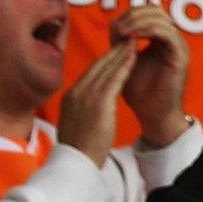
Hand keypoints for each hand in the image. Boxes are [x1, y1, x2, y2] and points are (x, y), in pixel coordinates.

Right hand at [57, 40, 136, 164]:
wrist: (76, 162)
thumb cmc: (78, 148)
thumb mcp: (74, 123)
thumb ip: (81, 108)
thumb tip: (89, 105)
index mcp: (69, 97)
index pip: (89, 73)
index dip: (104, 60)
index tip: (116, 52)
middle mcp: (75, 93)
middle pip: (97, 66)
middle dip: (113, 52)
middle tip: (127, 40)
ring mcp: (86, 97)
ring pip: (106, 68)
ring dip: (120, 54)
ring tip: (132, 42)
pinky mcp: (99, 102)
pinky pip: (114, 78)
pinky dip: (124, 65)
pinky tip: (133, 56)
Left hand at [114, 4, 190, 146]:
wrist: (151, 114)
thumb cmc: (137, 92)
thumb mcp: (123, 63)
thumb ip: (120, 45)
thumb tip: (114, 25)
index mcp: (158, 39)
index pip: (146, 12)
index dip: (128, 15)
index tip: (112, 28)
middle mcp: (170, 39)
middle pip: (155, 10)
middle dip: (133, 15)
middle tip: (117, 28)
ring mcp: (177, 46)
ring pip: (161, 18)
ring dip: (139, 21)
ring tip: (122, 32)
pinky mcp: (180, 55)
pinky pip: (168, 33)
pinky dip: (148, 31)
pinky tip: (132, 38)